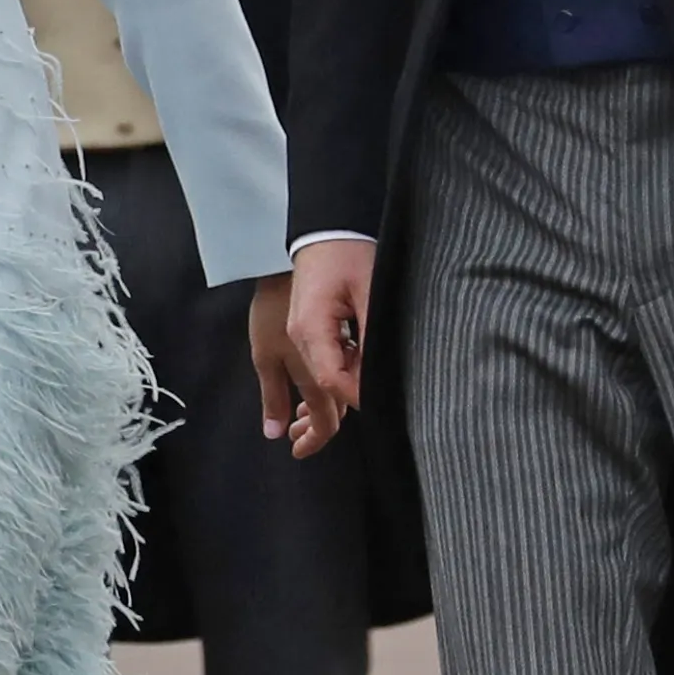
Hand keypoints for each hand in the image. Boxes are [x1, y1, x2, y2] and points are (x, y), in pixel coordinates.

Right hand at [275, 240, 372, 458]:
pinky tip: (316, 402)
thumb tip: (380, 375)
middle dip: (318, 422)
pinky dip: (314, 386)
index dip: (355, 399)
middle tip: (309, 448)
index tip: (376, 408)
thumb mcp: (370, 292)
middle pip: (314, 388)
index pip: (332, 380)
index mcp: (311, 329)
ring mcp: (293, 333)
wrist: (324, 226)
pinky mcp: (297, 328)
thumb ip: (373, 336)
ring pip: (309, 380)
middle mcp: (297, 337)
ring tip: (305, 436)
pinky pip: (305, 367)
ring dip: (318, 405)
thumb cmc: (350, 253)